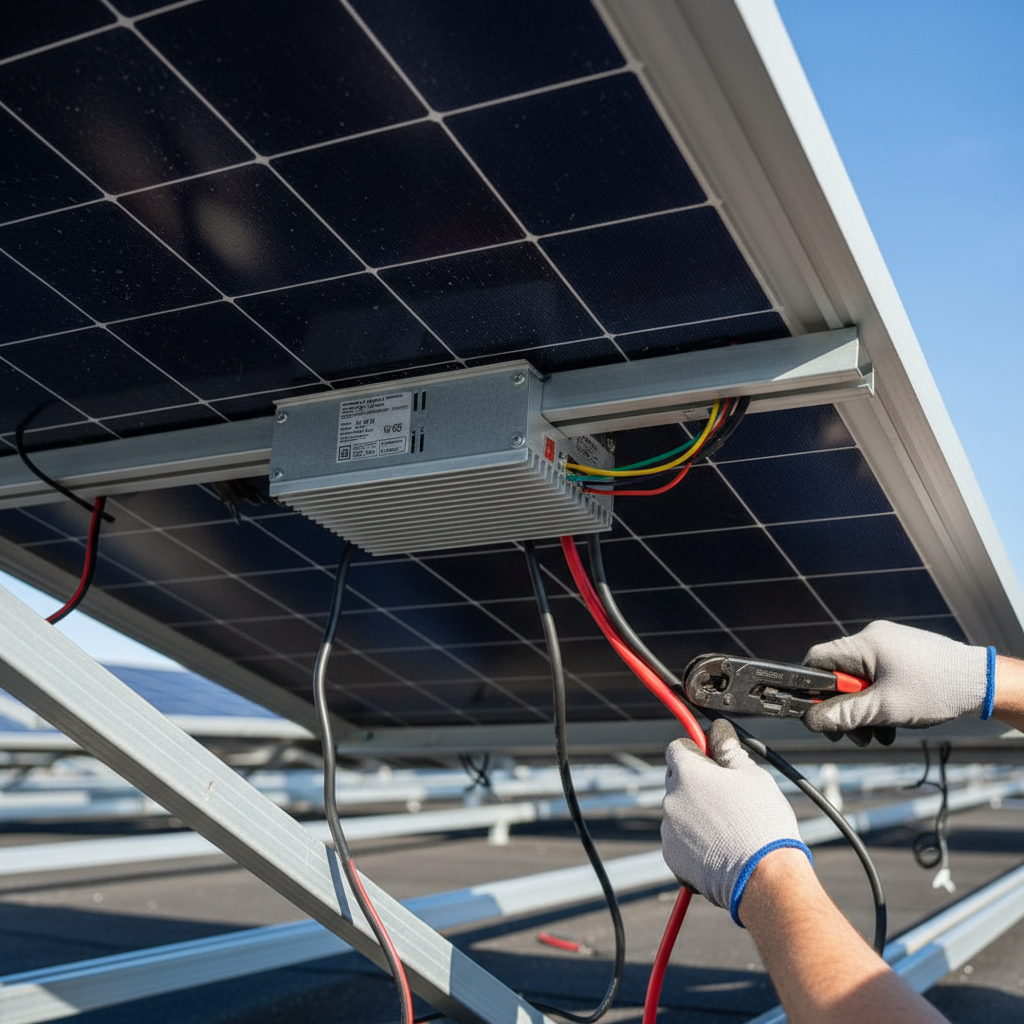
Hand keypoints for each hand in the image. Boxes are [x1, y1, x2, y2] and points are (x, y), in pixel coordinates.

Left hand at [661, 719, 810, 922]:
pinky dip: (694, 842)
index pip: (678, 747)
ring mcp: (669, 831)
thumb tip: (719, 731)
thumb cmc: (762, 824)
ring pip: (679, 812)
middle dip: (696, 783)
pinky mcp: (672, 858)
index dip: (696, 750)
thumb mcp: (753, 776)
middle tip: (726, 795)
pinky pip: (679, 841)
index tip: (712, 759)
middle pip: (677, 780)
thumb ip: (729, 751)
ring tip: (728, 827)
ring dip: (695, 813)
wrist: (764, 878)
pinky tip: (720, 847)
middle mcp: (671, 799)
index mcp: (688, 773)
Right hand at [803, 620, 992, 745]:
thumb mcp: (884, 709)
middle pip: (840, 673)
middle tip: (854, 733)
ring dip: (864, 708)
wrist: (982, 683)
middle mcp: (874, 638)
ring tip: (880, 732)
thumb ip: (844, 715)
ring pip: (861, 678)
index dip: (812, 688)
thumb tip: (812, 720)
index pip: (817, 660)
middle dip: (845, 707)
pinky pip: (879, 675)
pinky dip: (880, 698)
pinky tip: (894, 719)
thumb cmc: (937, 689)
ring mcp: (890, 644)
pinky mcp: (904, 653)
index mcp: (864, 644)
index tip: (819, 713)